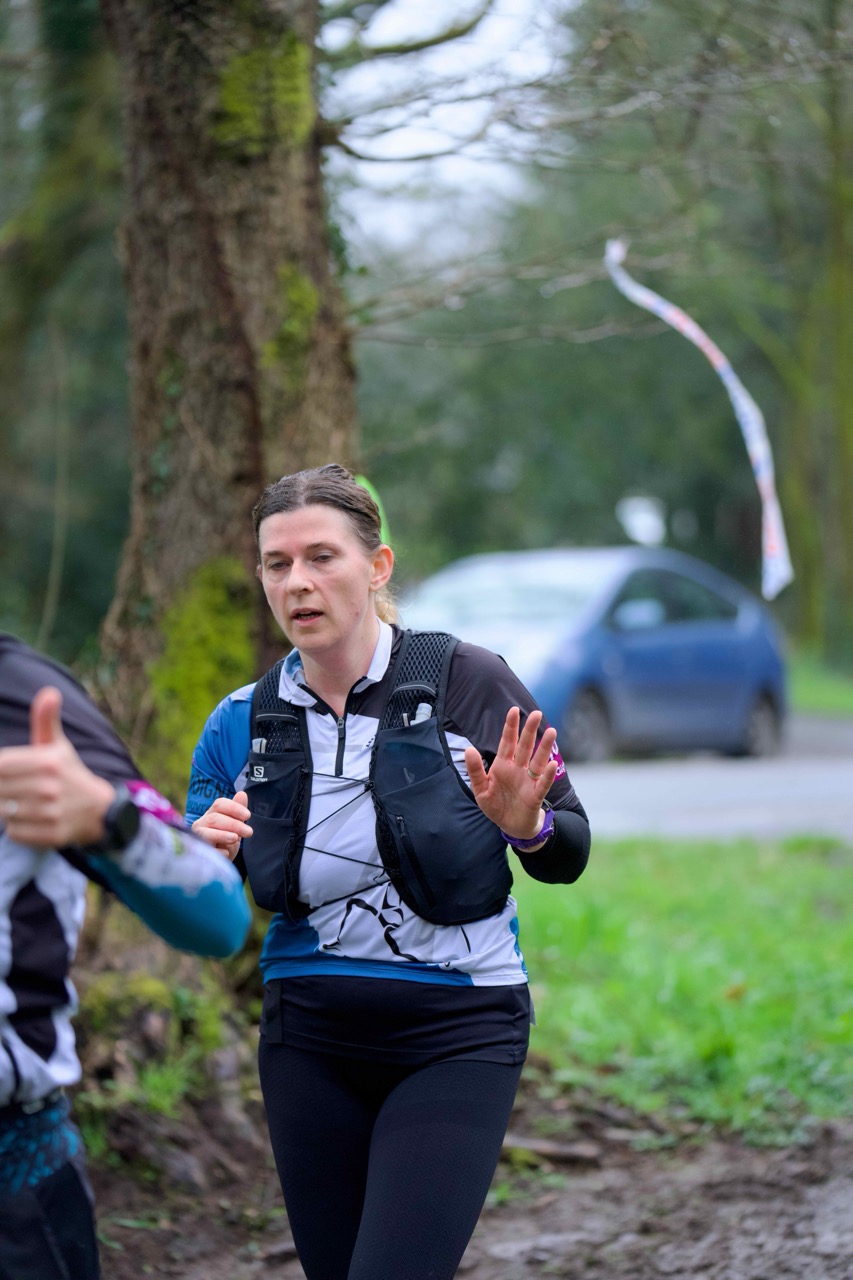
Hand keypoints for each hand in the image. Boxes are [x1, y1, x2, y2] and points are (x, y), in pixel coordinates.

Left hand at [0, 687, 115, 847]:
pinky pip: (14, 832)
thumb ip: (45, 719)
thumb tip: (49, 692)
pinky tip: (31, 819)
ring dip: (8, 809)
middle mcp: (49, 788)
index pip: (0, 766)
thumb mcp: (58, 745)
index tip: (5, 773)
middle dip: (2, 791)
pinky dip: (17, 827)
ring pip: (4, 812)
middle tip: (15, 789)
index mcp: (47, 762)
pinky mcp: (51, 835)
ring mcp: (50, 813)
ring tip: (24, 803)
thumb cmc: (69, 773)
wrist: (99, 810)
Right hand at [191, 791, 251, 859]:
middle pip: (214, 818)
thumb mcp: (235, 826)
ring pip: (206, 833)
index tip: (248, 816)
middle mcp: (201, 824)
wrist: (219, 863)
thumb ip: (237, 811)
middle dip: (233, 824)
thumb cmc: (226, 841)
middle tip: (249, 832)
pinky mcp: (197, 854)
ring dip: (222, 835)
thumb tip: (242, 794)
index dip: (234, 808)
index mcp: (211, 814)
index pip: (219, 804)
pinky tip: (226, 854)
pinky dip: (217, 852)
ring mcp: (197, 839)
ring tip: (235, 839)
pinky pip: (206, 851)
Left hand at [464, 707, 557, 840]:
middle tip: (536, 713)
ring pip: (537, 760)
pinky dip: (546, 775)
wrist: (510, 827)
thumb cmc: (496, 805)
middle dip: (530, 730)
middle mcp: (518, 769)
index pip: (508, 742)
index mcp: (503, 765)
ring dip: (544, 747)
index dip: (510, 727)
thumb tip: (469, 749)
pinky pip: (542, 783)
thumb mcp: (480, 789)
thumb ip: (475, 770)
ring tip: (551, 731)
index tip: (514, 710)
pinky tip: (551, 764)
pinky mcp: (535, 796)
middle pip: (525, 746)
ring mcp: (528, 781)